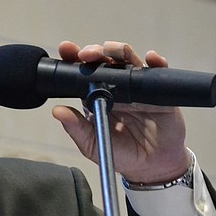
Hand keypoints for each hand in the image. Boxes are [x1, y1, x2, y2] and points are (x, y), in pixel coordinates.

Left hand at [51, 40, 189, 183]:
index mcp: (95, 96)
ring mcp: (137, 87)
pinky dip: (156, 62)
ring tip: (113, 50)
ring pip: (128, 60)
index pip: (83, 72)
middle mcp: (115, 87)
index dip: (74, 58)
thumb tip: (57, 111)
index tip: (66, 49)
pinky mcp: (158, 92)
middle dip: (95, 51)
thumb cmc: (119, 153)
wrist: (150, 166)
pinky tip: (151, 58)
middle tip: (86, 54)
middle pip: (104, 60)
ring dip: (120, 51)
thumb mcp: (92, 144)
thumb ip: (76, 128)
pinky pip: (158, 72)